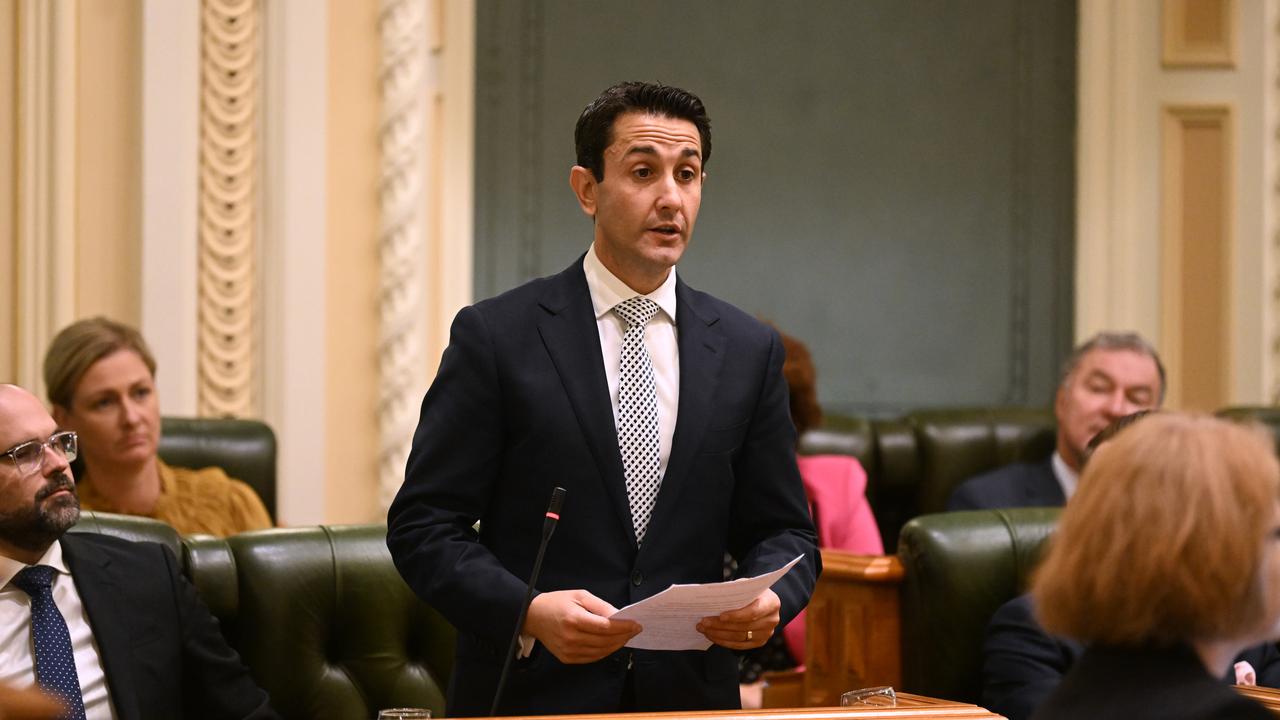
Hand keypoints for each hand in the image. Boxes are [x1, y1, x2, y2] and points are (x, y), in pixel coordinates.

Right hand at [524, 589, 641, 663]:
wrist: (533, 616)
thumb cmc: (557, 603)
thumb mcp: (580, 595)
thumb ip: (600, 606)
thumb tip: (619, 614)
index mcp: (574, 619)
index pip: (605, 627)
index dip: (623, 627)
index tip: (636, 624)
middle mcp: (571, 637)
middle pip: (605, 641)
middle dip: (623, 636)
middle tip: (635, 630)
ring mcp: (568, 650)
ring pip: (601, 652)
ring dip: (616, 645)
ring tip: (626, 636)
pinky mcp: (567, 658)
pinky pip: (592, 657)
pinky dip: (605, 651)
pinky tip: (611, 643)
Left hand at [696, 589, 780, 649]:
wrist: (762, 599)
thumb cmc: (750, 591)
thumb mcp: (745, 585)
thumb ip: (734, 591)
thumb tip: (712, 598)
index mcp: (771, 603)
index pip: (753, 612)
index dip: (736, 615)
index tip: (720, 616)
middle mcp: (772, 620)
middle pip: (744, 626)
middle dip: (721, 625)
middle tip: (703, 622)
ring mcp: (766, 633)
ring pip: (739, 637)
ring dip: (718, 634)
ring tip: (703, 629)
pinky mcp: (759, 642)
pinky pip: (739, 645)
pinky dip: (723, 641)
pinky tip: (711, 636)